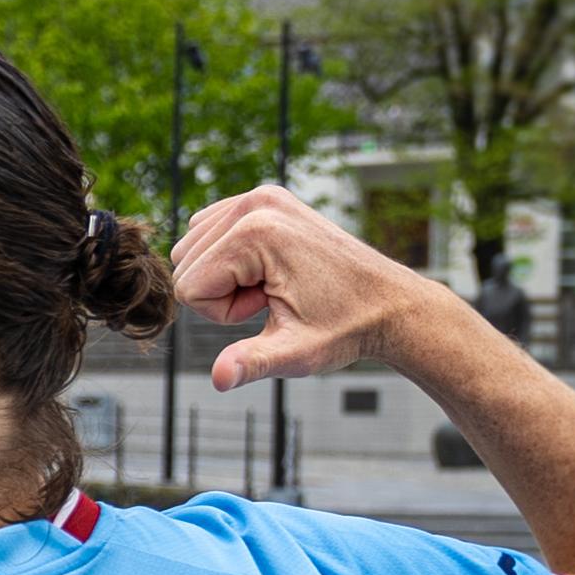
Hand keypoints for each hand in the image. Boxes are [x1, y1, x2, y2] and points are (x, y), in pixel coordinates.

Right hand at [172, 185, 466, 389]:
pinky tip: (270, 270)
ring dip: (225, 275)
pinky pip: (210, 232)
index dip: (222, 313)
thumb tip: (220, 379)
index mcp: (255, 232)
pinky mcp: (265, 198)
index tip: (268, 308)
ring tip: (274, 284)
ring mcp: (261, 195)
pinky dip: (229, 256)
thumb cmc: (345, 327)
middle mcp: (255, 202)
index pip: (188, 287)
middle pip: (185, 263)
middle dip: (221, 292)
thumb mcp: (295, 352)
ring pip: (193, 248)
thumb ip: (251, 363)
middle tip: (273, 297)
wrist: (389, 303)